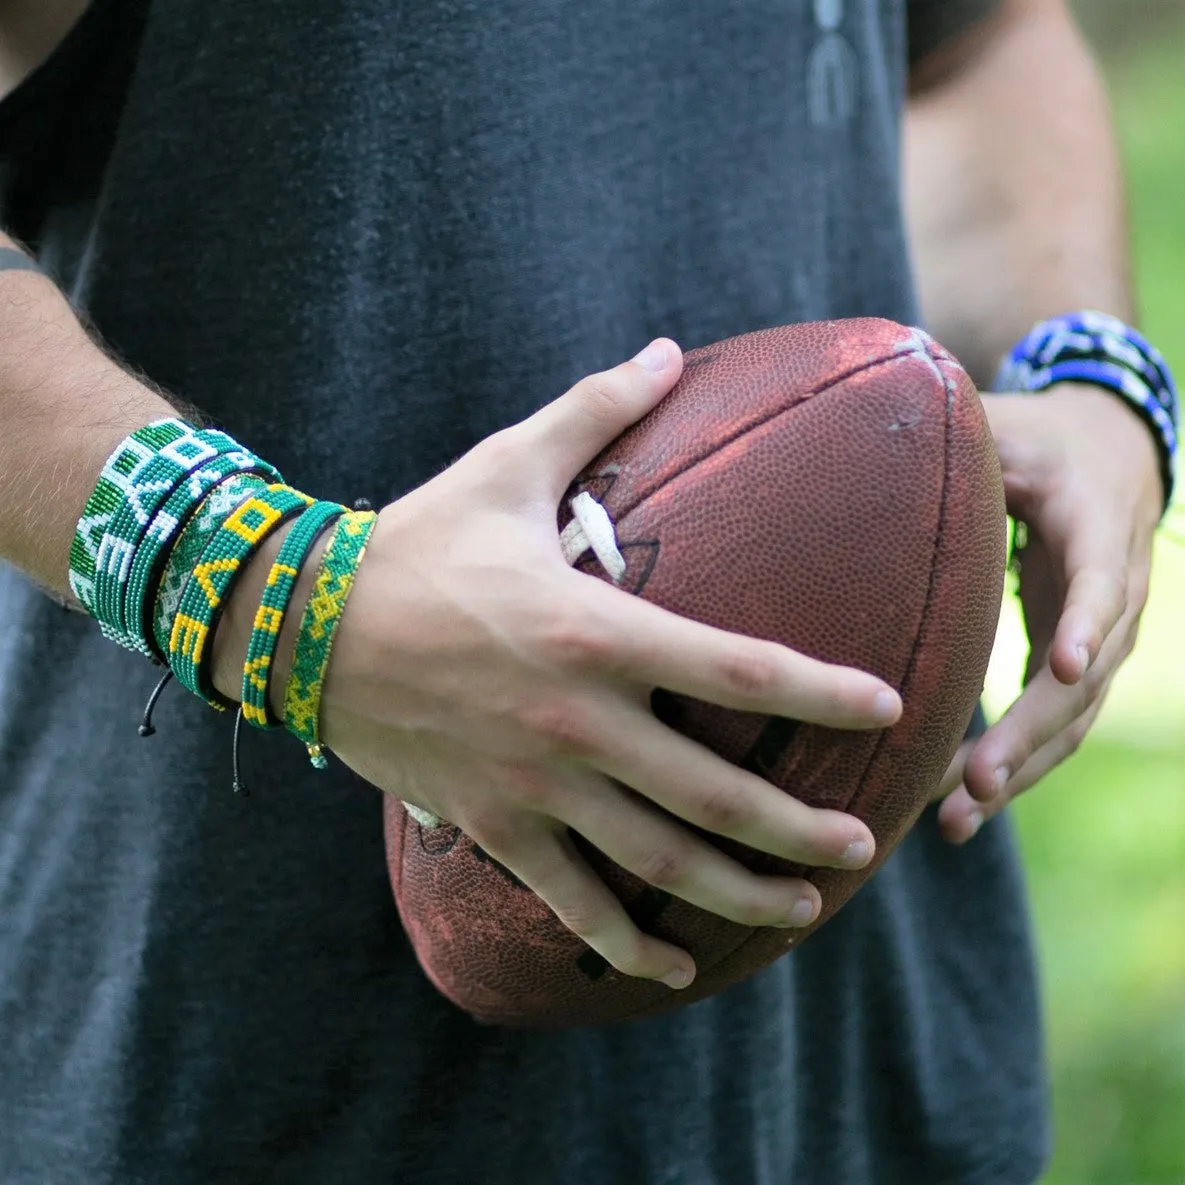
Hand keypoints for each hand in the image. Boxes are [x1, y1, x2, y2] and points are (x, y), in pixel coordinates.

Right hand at [307, 341, 900, 987]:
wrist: (306, 625)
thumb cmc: (418, 543)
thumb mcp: (506, 465)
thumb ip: (595, 408)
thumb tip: (668, 348)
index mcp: (595, 630)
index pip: (737, 669)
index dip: (821, 692)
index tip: (887, 708)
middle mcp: (578, 720)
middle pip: (715, 793)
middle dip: (799, 829)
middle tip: (865, 846)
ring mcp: (536, 784)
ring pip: (657, 861)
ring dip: (739, 895)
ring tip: (805, 910)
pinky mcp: (494, 823)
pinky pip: (571, 900)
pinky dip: (624, 941)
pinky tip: (673, 969)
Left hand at [933, 383, 1161, 842]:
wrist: (1105, 450)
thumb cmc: (1038, 436)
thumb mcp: (1002, 425)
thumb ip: (959, 439)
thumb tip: (867, 441)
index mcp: (1096, 522)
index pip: (1099, 576)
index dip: (1088, 620)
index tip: (1068, 667)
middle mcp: (1113, 590)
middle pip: (1085, 677)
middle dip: (1032, 734)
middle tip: (977, 784)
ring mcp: (1101, 634)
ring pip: (1072, 718)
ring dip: (1020, 770)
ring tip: (956, 819)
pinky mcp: (1077, 659)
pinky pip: (1054, 723)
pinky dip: (1016, 764)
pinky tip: (960, 805)